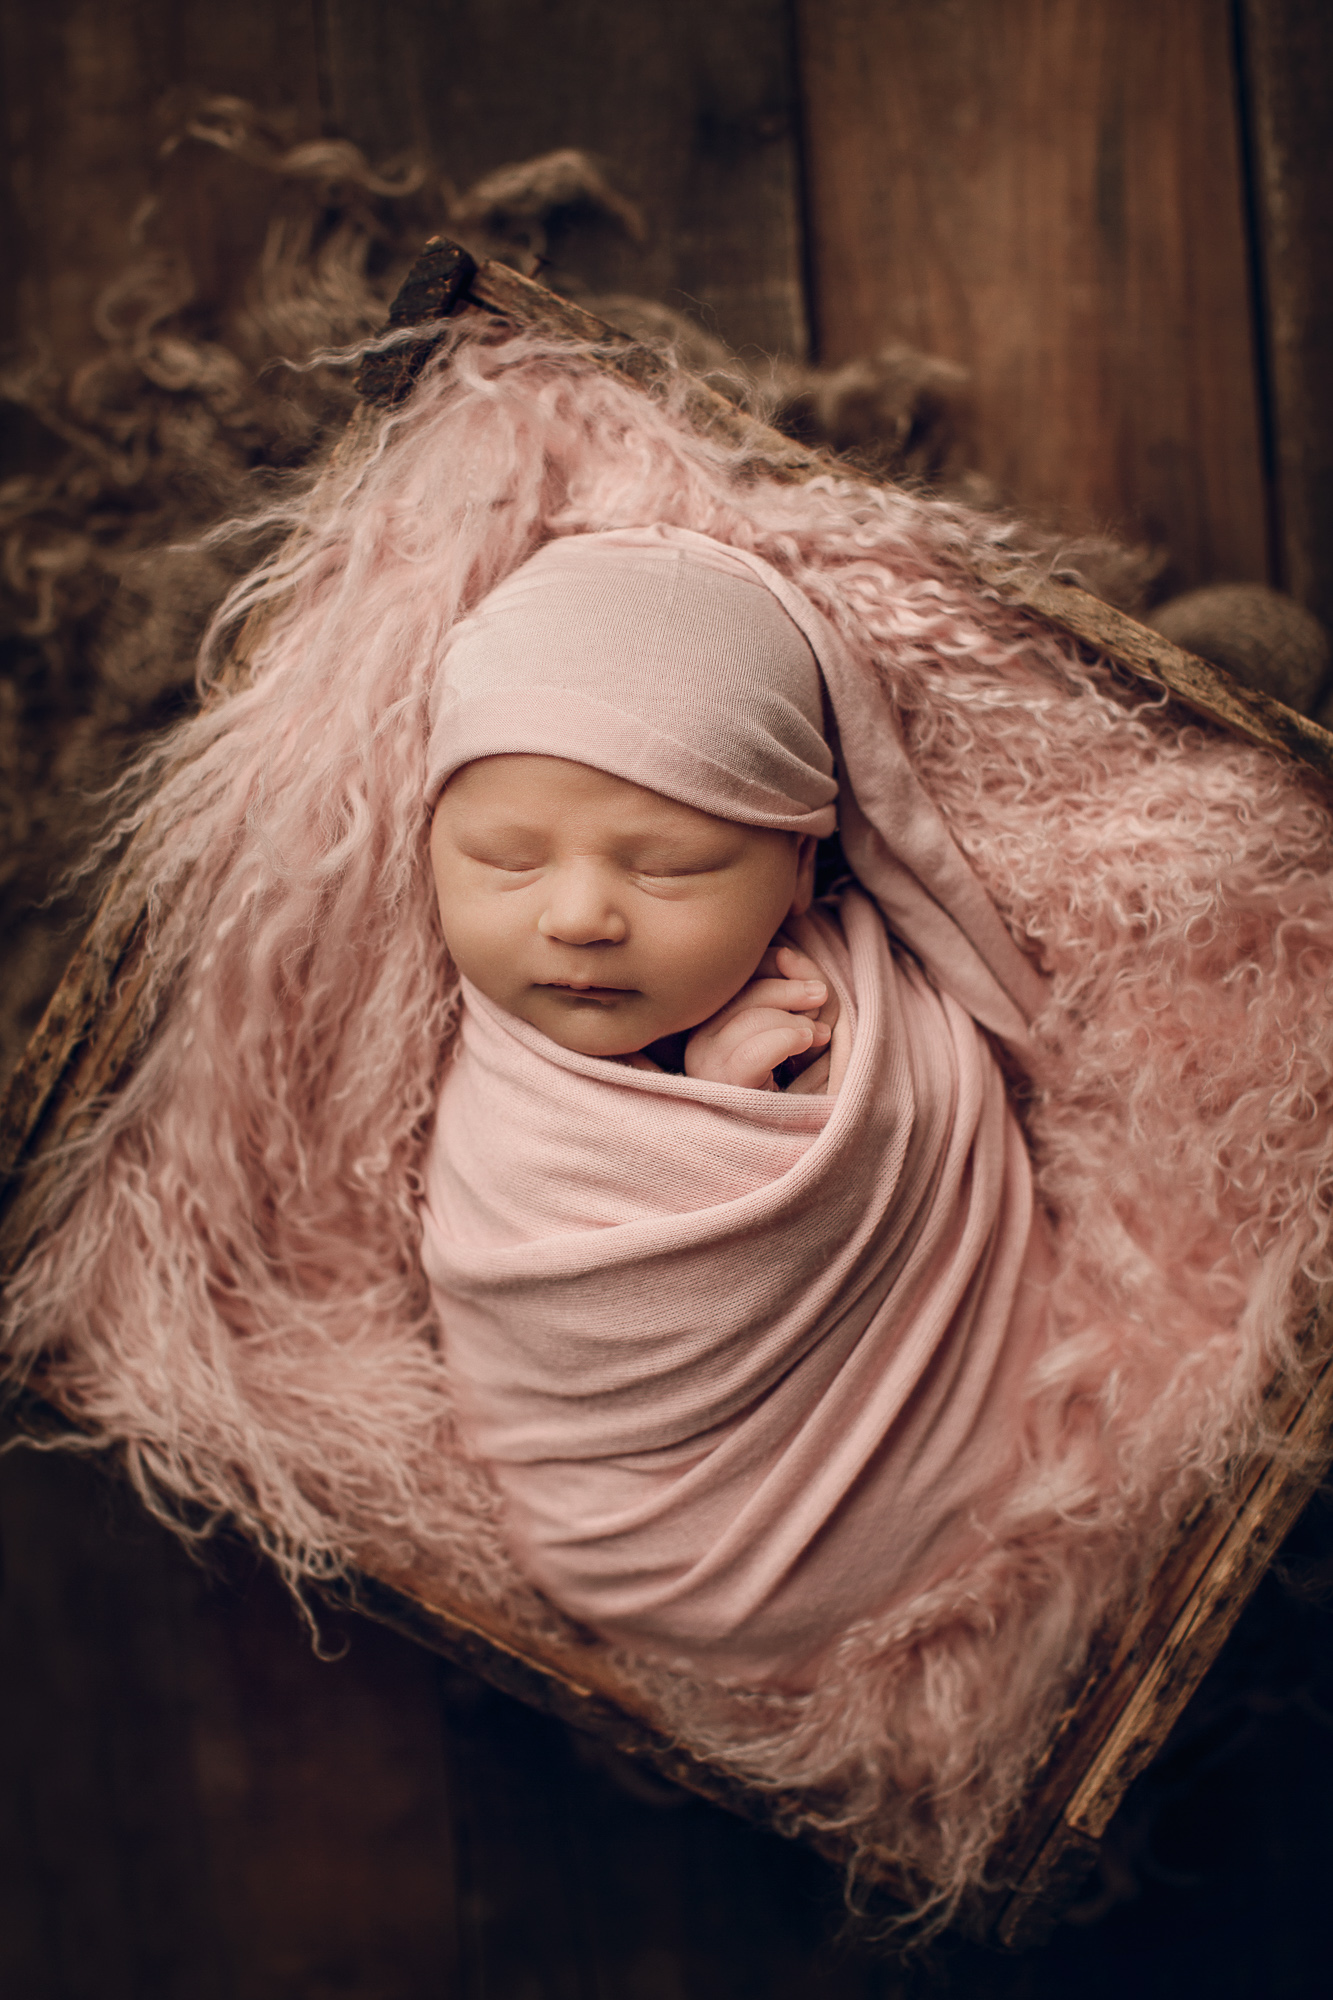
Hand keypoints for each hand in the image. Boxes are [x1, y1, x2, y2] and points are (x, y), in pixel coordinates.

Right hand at [683, 944, 834, 1088]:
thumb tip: (787, 954)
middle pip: (745, 988)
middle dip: (793, 991)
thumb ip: (797, 985)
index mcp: (713, 1018)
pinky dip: (789, 1039)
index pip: (739, 970)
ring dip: (796, 1019)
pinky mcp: (724, 1088)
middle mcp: (700, 1038)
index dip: (781, 965)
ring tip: (819, 1037)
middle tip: (823, 1006)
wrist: (797, 1139)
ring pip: (750, 1016)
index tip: (814, 985)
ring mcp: (707, 1064)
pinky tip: (807, 1045)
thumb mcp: (803, 1023)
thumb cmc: (801, 1082)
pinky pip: (754, 1050)